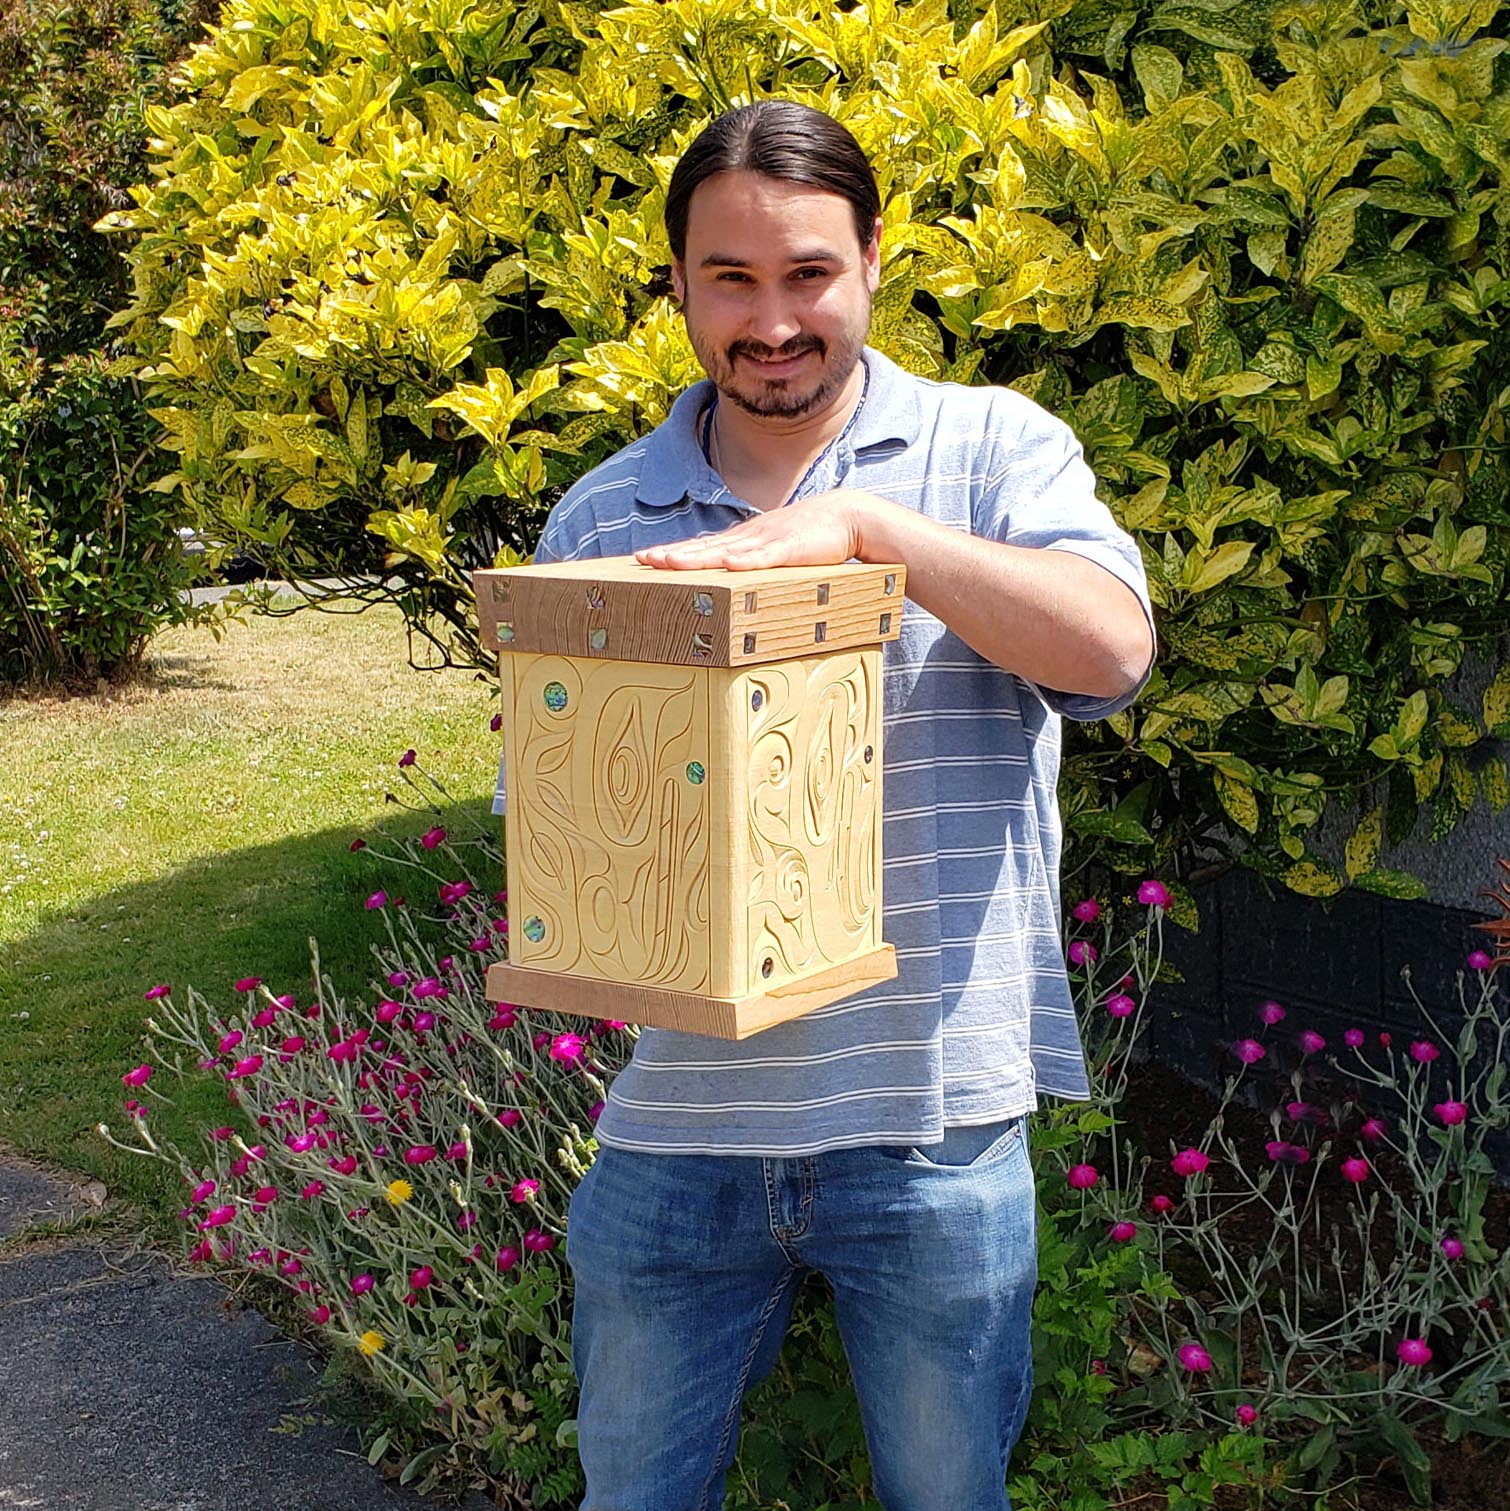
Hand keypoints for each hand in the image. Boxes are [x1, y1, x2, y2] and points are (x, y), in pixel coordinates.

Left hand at [635, 489, 876, 570]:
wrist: (844, 515)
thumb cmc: (807, 536)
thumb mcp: (772, 548)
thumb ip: (751, 561)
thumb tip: (727, 574)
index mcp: (744, 540)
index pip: (702, 547)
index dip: (674, 552)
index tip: (645, 557)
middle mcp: (749, 538)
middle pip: (704, 548)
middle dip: (673, 554)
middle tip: (644, 559)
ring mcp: (768, 541)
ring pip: (726, 551)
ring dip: (697, 557)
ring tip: (670, 562)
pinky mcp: (791, 548)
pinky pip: (766, 557)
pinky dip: (747, 561)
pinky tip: (729, 565)